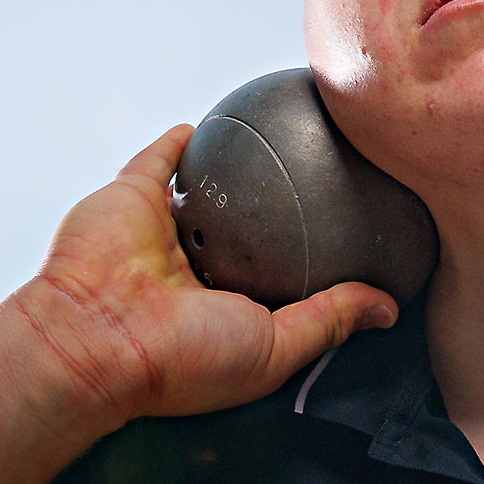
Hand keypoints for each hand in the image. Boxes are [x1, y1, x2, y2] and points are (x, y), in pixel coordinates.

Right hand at [4, 127, 396, 430]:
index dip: (309, 263)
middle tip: (321, 183)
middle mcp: (193, 273)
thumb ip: (330, 321)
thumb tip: (388, 308)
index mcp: (224, 312)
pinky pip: (159, 161)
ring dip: (233, 174)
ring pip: (206, 195)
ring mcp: (159, 235)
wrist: (95, 336)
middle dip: (275, 216)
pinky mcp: (130, 198)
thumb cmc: (184, 358)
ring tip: (274, 150)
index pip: (276, 282)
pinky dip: (180, 142)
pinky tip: (211, 125)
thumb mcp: (276, 348)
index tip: (351, 240)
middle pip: (245, 236)